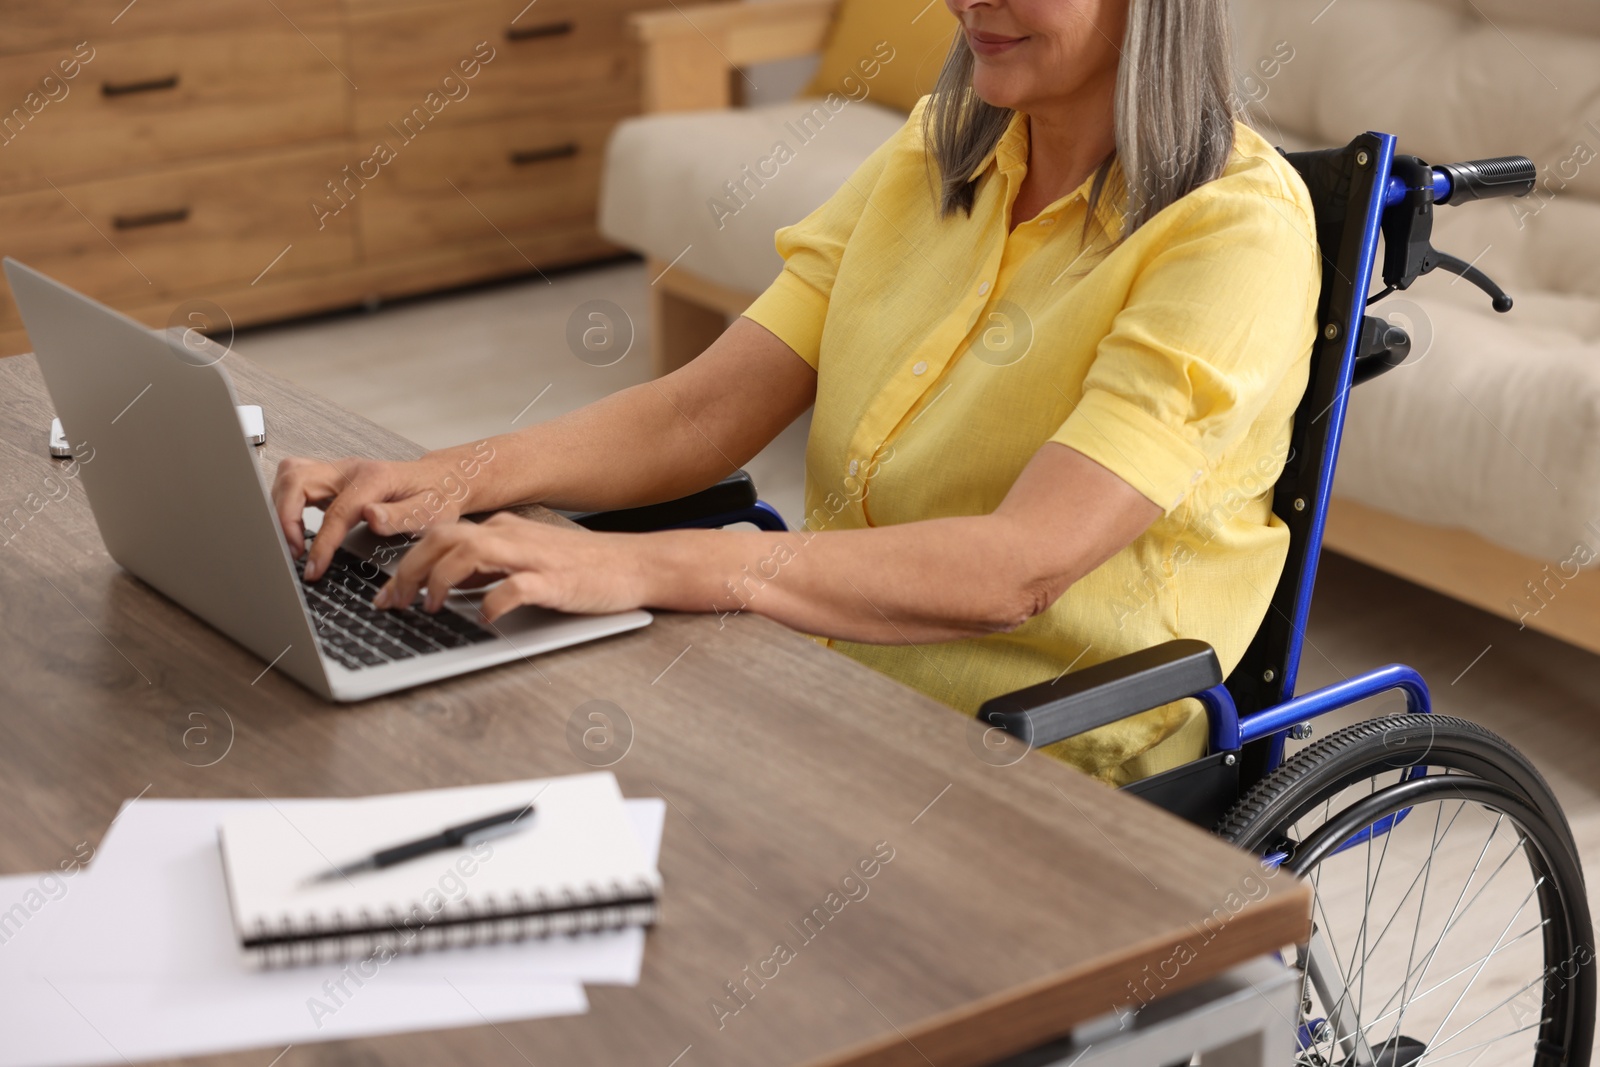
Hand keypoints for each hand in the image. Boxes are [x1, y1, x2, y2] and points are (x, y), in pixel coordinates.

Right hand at [271, 454, 469, 579]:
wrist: (441, 480)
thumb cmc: (437, 497)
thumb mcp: (431, 513)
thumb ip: (401, 516)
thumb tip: (372, 517)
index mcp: (375, 478)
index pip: (336, 510)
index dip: (321, 542)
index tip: (313, 567)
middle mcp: (351, 469)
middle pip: (297, 479)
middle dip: (285, 516)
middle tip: (295, 550)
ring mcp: (339, 470)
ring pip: (290, 475)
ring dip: (281, 506)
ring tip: (293, 541)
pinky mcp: (332, 477)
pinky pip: (296, 480)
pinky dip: (287, 502)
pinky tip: (296, 525)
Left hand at [373, 513, 647, 621]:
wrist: (635, 565)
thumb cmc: (580, 570)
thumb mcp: (524, 562)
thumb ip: (486, 570)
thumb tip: (443, 587)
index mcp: (501, 530)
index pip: (439, 535)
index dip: (403, 564)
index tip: (385, 595)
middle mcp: (511, 536)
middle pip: (443, 539)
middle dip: (408, 570)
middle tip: (393, 603)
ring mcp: (533, 557)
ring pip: (468, 552)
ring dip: (439, 580)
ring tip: (428, 608)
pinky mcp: (554, 581)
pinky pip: (513, 587)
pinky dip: (490, 604)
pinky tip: (484, 619)